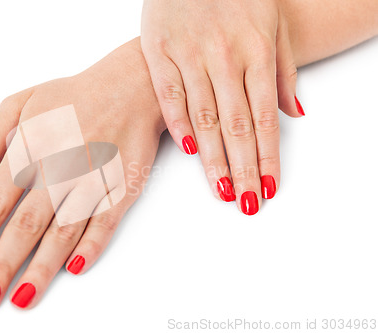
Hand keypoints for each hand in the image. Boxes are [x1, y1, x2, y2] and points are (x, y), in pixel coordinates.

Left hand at [0, 40, 163, 309]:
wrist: (132, 86)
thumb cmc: (74, 96)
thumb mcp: (21, 103)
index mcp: (32, 144)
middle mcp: (62, 164)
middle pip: (27, 224)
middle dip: (4, 265)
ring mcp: (95, 176)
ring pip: (65, 229)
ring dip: (43, 267)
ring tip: (23, 298)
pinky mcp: (124, 184)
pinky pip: (106, 221)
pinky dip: (92, 245)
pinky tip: (75, 268)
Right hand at [141, 0, 303, 214]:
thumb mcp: (273, 24)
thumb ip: (284, 70)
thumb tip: (296, 113)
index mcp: (256, 51)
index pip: (264, 117)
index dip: (267, 155)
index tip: (269, 186)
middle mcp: (224, 55)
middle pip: (236, 124)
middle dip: (242, 167)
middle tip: (246, 202)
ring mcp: (190, 53)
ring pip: (203, 115)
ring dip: (213, 157)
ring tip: (221, 189)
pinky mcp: (159, 49)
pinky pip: (169, 92)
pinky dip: (178, 122)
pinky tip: (189, 151)